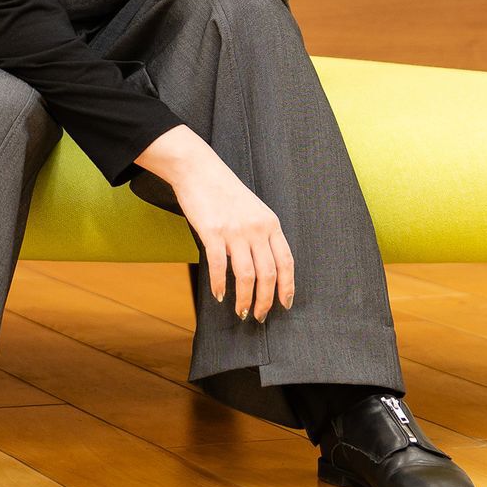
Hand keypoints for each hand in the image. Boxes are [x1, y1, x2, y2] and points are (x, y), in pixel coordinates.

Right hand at [170, 146, 294, 321]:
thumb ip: (260, 234)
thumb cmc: (224, 190)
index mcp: (270, 222)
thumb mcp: (252, 209)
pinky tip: (218, 295)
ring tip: (241, 311)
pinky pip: (220, 267)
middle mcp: (256, 228)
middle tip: (259, 316)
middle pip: (268, 274)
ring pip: (247, 276)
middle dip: (265, 301)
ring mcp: (235, 230)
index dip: (287, 287)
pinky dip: (220, 286)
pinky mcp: (213, 232)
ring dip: (244, 299)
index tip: (285, 304)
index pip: (286, 262)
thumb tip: (262, 267)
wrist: (198, 169)